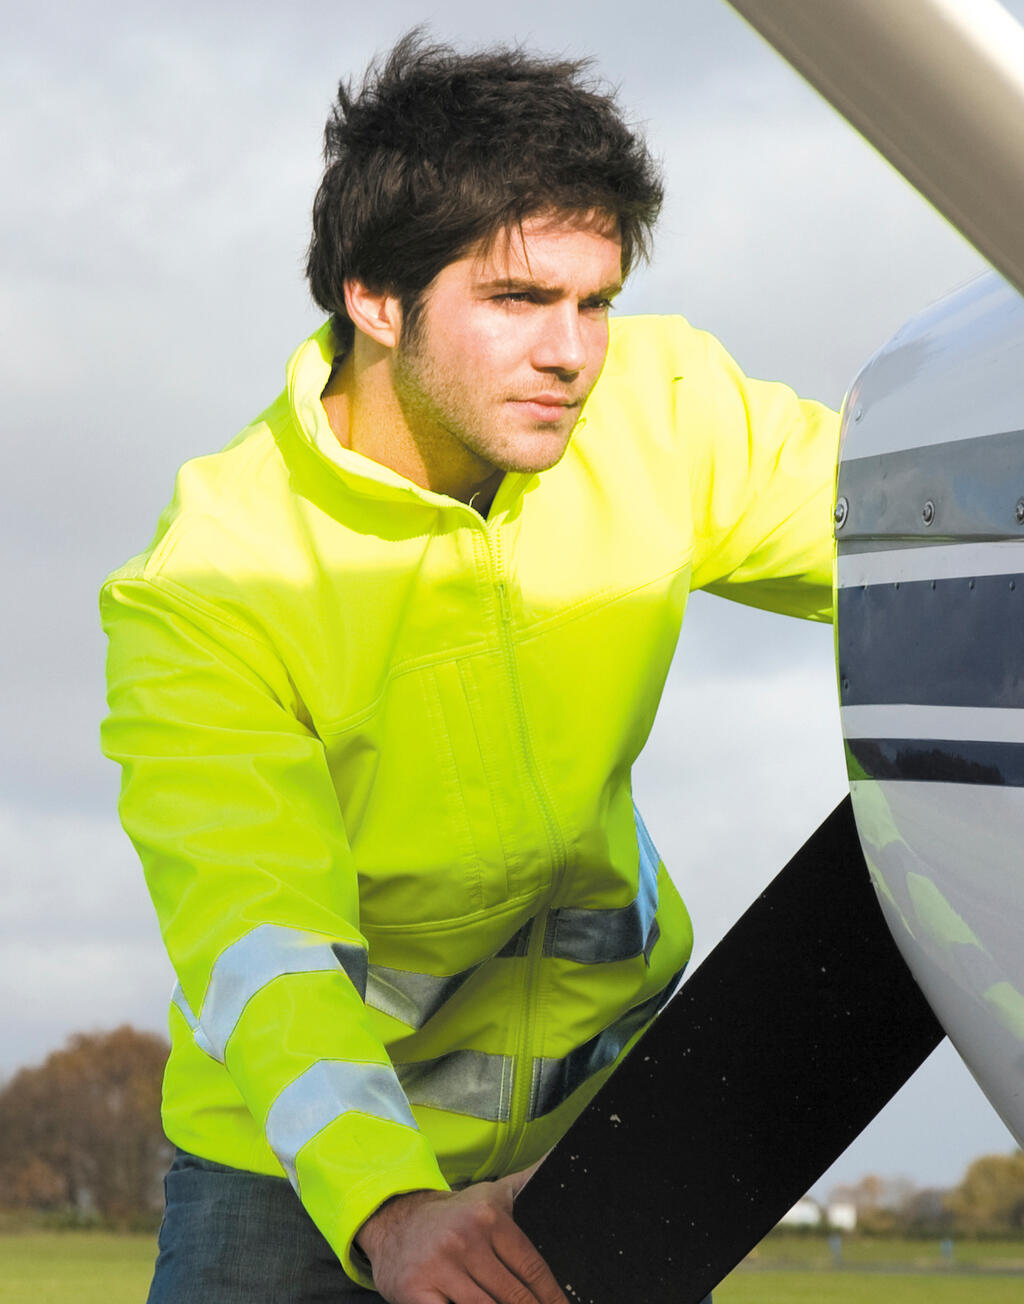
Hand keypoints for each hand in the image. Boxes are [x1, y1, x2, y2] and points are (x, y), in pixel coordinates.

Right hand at [355, 1179, 566, 1303]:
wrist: (393, 1220)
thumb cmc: (453, 1216)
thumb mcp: (489, 1195)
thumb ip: (525, 1183)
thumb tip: (556, 1160)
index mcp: (488, 1218)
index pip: (531, 1267)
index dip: (552, 1296)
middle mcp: (465, 1240)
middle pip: (514, 1295)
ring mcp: (439, 1267)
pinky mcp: (415, 1290)